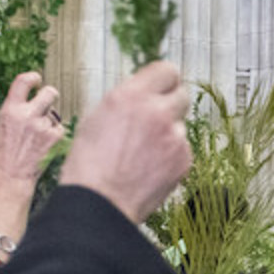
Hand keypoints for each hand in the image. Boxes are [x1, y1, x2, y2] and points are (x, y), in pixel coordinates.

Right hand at [0, 72, 64, 185]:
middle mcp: (26, 114)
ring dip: (50, 121)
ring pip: (54, 114)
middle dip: (51, 95)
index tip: (37, 79)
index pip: (23, 82)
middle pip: (49, 93)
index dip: (33, 77)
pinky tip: (44, 144)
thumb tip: (26, 98)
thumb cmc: (3, 153)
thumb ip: (14, 110)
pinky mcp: (53, 137)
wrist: (10, 175)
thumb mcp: (1, 125)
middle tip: (48, 100)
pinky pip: (60, 128)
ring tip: (37, 135)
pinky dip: (55, 134)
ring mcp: (41, 126)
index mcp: (10, 109)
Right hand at [61, 62, 191, 224]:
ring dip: (169, 132)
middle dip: (169, 103)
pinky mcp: (184, 159)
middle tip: (155, 118)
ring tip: (143, 152)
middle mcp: (156, 111)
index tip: (162, 86)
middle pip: (181, 94)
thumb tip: (143, 95)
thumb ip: (126, 101)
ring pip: (180, 124)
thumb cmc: (89, 165)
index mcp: (130, 96)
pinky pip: (183, 148)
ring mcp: (174, 136)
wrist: (100, 203)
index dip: (163, 80)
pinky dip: (171, 155)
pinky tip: (150, 166)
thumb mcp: (97, 118)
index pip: (166, 70)